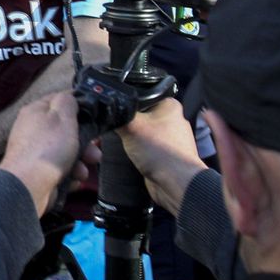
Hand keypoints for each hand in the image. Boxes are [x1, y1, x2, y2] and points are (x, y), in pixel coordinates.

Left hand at [0, 92, 88, 215]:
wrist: (29, 185)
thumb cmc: (48, 148)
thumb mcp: (62, 118)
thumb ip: (67, 103)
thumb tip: (69, 97)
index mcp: (35, 111)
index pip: (59, 101)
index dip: (79, 108)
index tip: (95, 118)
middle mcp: (32, 130)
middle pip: (66, 130)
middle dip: (85, 143)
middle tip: (95, 153)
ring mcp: (35, 152)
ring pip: (66, 152)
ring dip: (80, 162)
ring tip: (83, 171)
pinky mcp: (38, 171)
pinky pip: (60, 169)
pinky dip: (69, 175)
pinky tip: (73, 180)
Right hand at [117, 97, 204, 216]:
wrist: (176, 184)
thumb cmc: (159, 150)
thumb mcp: (130, 125)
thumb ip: (116, 114)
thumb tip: (103, 109)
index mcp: (169, 105)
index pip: (139, 95)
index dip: (122, 102)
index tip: (108, 110)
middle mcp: (171, 118)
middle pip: (137, 114)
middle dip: (122, 122)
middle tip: (108, 127)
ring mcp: (168, 137)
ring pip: (139, 131)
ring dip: (126, 137)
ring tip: (115, 142)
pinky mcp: (163, 153)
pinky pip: (143, 146)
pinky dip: (133, 149)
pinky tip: (125, 153)